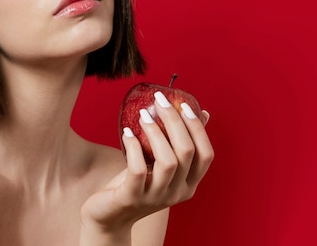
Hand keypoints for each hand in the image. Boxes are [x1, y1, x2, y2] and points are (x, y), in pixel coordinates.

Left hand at [80, 91, 213, 241]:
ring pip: (168, 161)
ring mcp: (156, 197)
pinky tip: (127, 133)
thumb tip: (201, 113)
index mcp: (189, 184)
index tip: (183, 105)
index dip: (198, 128)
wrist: (109, 215)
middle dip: (174, 121)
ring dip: (155, 132)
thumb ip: (178, 142)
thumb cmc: (137, 183)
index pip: (206, 155)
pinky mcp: (132, 198)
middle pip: (187, 152)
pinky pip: (138, 170)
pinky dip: (134, 147)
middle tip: (159, 100)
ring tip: (143, 115)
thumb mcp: (161, 163)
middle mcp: (177, 193)